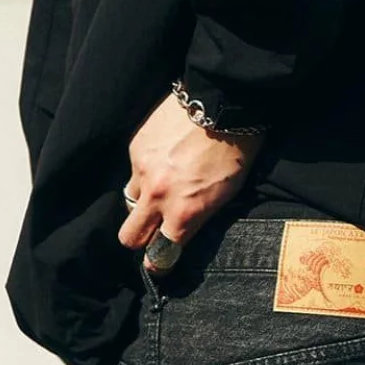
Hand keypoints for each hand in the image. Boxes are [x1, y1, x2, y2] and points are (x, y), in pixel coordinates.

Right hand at [119, 92, 262, 266]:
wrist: (221, 100)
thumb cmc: (234, 151)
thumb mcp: (224, 196)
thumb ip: (197, 219)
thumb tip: (181, 232)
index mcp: (183, 213)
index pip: (159, 254)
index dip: (158, 263)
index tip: (158, 264)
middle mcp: (157, 196)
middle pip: (130, 236)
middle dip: (138, 240)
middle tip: (150, 233)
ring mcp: (142, 170)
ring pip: (129, 201)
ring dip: (141, 201)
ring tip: (159, 189)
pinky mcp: (135, 146)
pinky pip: (133, 169)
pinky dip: (145, 169)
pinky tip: (163, 157)